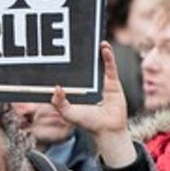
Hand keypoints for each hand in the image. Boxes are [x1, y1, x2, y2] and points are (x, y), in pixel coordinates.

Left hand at [52, 42, 137, 167]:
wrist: (107, 131)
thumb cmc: (88, 123)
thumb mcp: (68, 113)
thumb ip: (59, 103)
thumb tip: (56, 87)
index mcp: (80, 89)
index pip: (73, 73)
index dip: (68, 64)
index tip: (59, 52)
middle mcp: (91, 84)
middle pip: (88, 65)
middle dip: (84, 52)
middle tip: (78, 39)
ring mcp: (103, 83)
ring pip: (100, 63)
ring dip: (98, 51)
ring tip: (95, 40)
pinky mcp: (113, 83)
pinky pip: (110, 67)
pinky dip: (108, 56)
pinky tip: (104, 46)